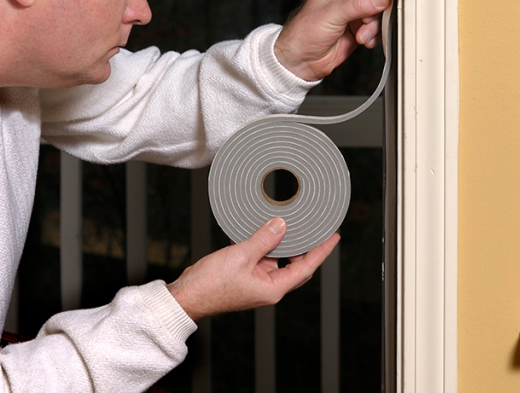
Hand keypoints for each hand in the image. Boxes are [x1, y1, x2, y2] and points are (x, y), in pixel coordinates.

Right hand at [166, 217, 339, 320]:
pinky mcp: (243, 276)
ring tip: (287, 223)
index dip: (321, 251)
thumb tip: (281, 225)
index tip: (333, 237)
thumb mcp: (241, 257)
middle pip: (295, 265)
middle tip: (314, 228)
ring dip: (280, 242)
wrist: (186, 296)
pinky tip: (259, 229)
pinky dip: (262, 244)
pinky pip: (259, 257)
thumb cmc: (210, 286)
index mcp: (273, 289)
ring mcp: (255, 282)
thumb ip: (263, 240)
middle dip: (305, 246)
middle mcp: (267, 287)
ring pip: (276, 259)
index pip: (306, 267)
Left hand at [274, 0, 391, 81]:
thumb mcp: (332, 14)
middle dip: (374, 12)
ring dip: (374, 27)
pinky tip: (363, 41)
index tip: (376, 3)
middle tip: (366, 22)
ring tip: (361, 36)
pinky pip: (376, 29)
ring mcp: (354, 14)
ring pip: (378, 14)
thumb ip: (358, 4)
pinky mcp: (359, 30)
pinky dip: (374, 36)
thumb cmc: (305, 33)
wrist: (302, 60)